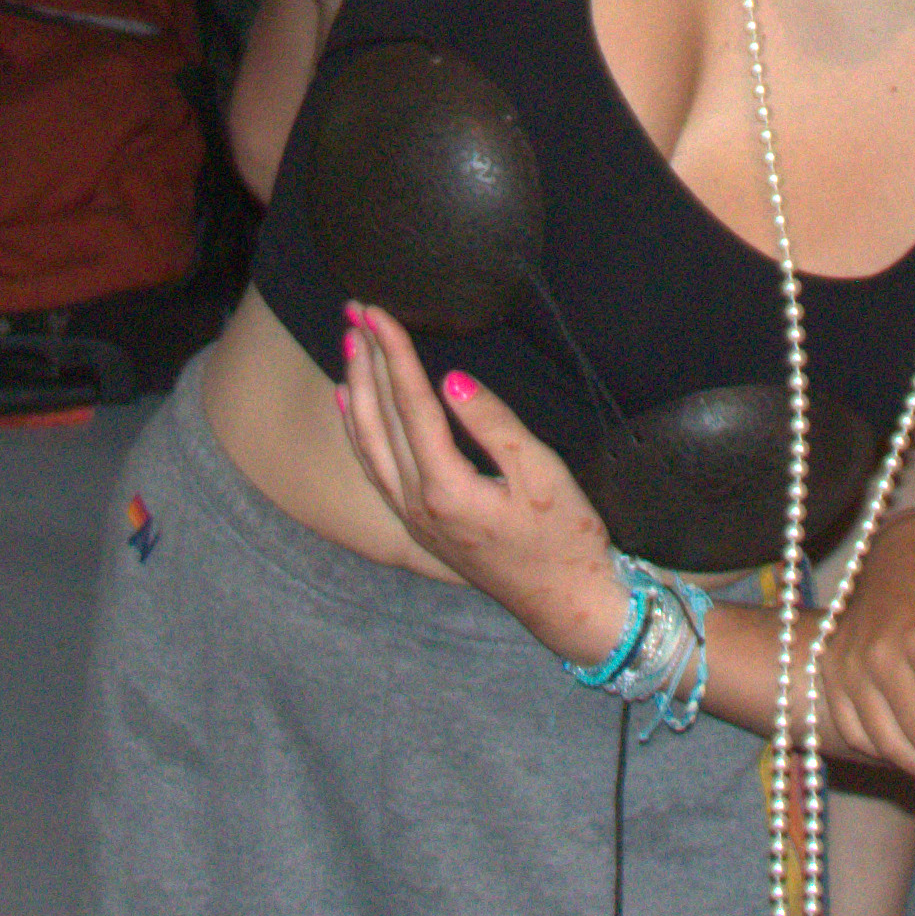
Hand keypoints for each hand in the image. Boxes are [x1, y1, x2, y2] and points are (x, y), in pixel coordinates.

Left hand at [326, 303, 621, 658]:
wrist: (566, 604)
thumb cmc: (565, 539)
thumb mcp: (544, 475)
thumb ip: (495, 425)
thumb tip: (452, 382)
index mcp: (447, 489)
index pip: (411, 405)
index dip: (394, 353)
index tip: (379, 312)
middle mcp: (418, 505)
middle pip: (380, 419)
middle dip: (366, 361)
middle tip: (354, 311)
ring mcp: (413, 519)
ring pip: (368, 444)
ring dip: (357, 390)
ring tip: (348, 344)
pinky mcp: (418, 527)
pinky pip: (374, 470)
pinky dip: (358, 432)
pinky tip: (351, 405)